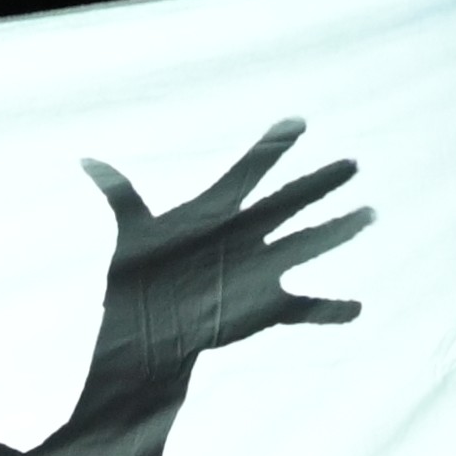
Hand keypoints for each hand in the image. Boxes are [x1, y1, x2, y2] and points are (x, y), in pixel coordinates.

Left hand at [87, 121, 369, 366]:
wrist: (149, 335)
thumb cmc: (139, 282)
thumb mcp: (131, 237)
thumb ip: (121, 196)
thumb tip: (86, 160)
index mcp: (217, 215)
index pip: (247, 172)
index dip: (270, 148)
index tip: (298, 121)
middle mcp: (246, 237)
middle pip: (288, 203)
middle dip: (319, 184)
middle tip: (352, 162)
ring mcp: (260, 271)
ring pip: (307, 245)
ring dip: (337, 232)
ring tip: (369, 214)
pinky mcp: (267, 307)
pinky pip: (307, 309)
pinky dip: (332, 311)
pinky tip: (358, 310)